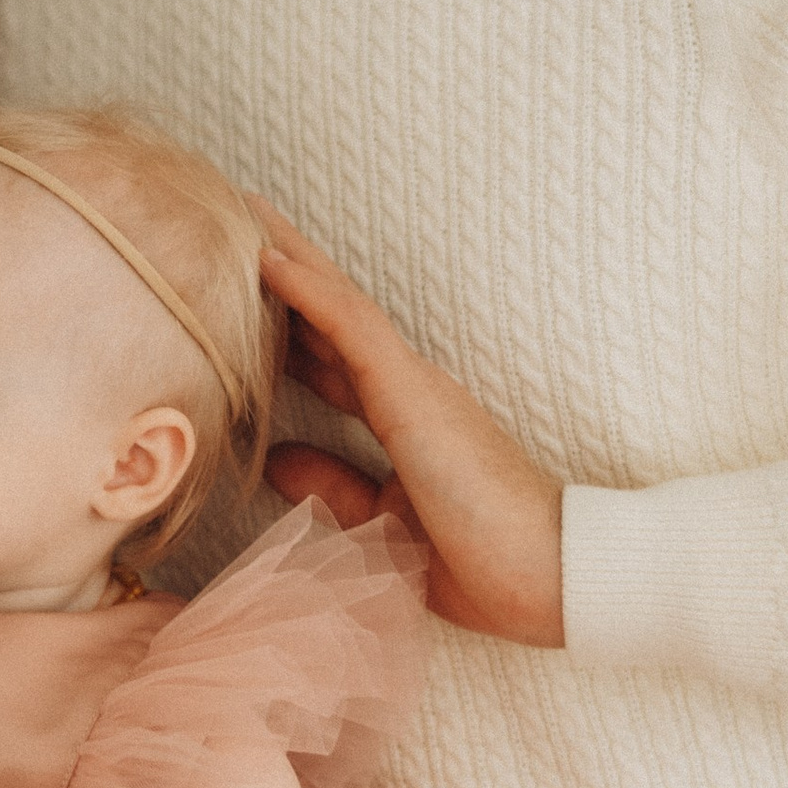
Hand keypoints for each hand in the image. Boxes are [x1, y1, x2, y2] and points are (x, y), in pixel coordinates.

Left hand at [253, 203, 565, 647]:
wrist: (550, 576)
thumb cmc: (482, 561)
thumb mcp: (385, 522)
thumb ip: (333, 485)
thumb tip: (274, 457)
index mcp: (405, 419)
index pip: (334, 359)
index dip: (291, 325)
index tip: (245, 295)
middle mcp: (408, 389)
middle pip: (334, 316)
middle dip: (286, 272)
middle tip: (236, 223)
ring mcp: (413, 384)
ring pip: (339, 305)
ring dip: (290, 258)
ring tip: (244, 211)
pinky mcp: (414, 393)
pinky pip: (353, 327)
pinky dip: (308, 291)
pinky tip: (269, 259)